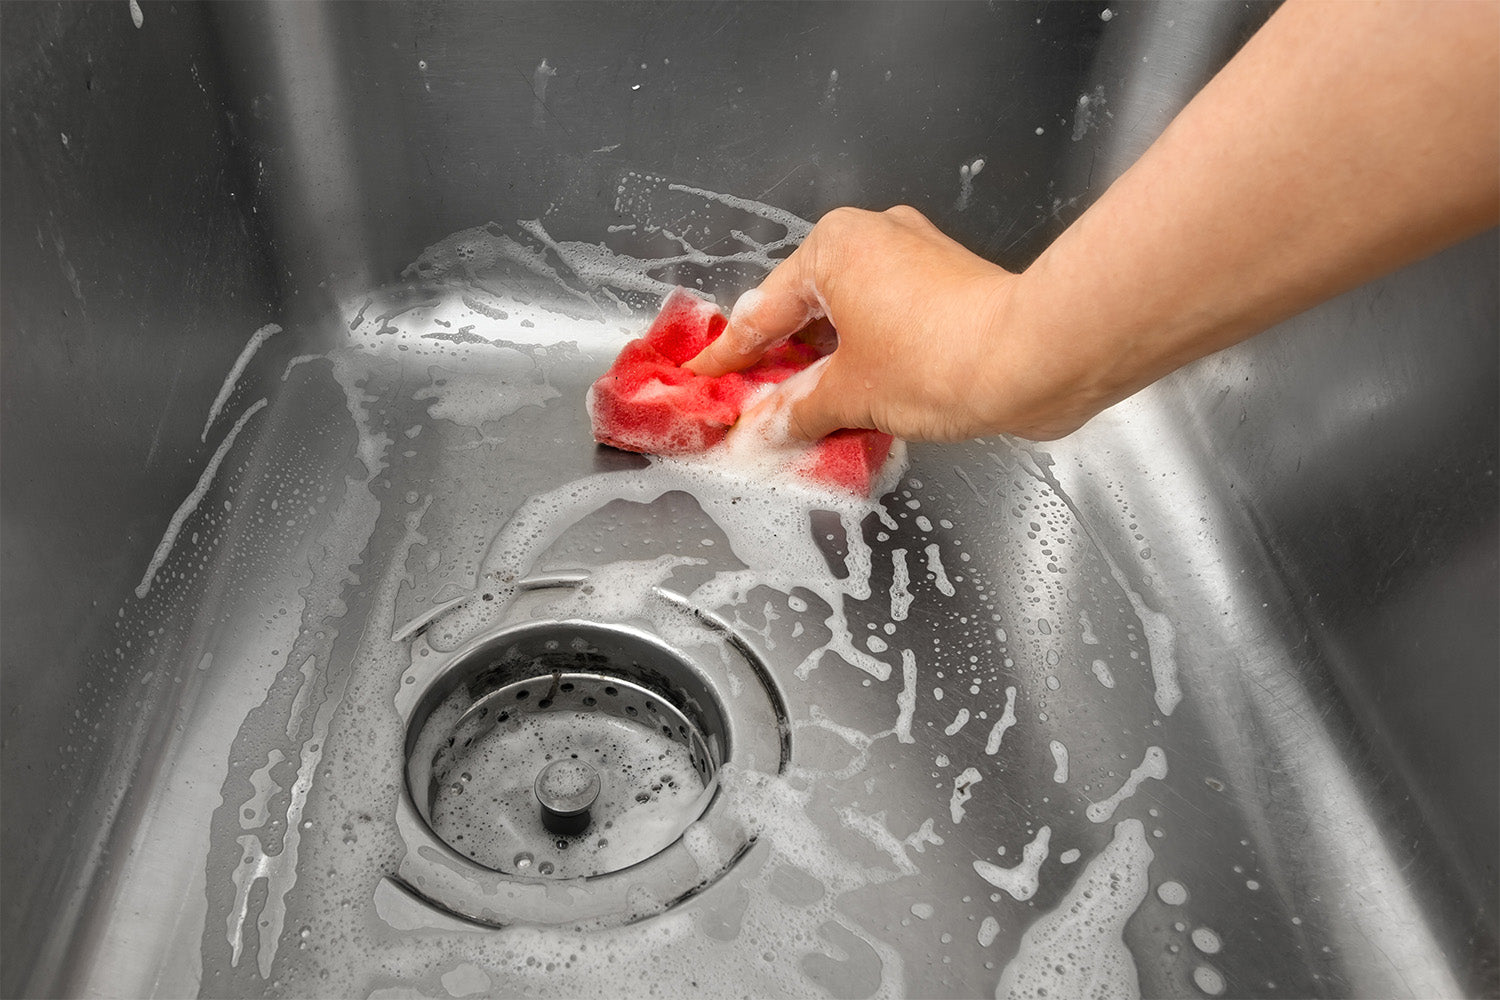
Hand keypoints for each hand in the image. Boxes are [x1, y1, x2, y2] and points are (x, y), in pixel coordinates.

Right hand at [684, 206, 1103, 442]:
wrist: (1035, 358)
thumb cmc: (936, 361)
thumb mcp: (849, 394)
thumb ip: (796, 411)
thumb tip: (763, 430)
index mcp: (834, 247)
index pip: (763, 311)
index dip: (730, 355)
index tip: (703, 378)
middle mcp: (873, 238)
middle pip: (806, 308)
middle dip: (781, 362)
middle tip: (750, 405)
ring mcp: (916, 259)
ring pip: (850, 316)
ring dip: (825, 365)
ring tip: (799, 414)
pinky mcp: (950, 286)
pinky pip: (886, 323)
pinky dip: (864, 358)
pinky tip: (853, 401)